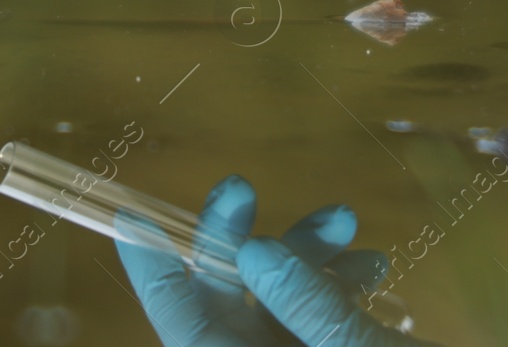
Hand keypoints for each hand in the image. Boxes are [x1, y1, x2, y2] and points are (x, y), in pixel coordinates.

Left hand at [115, 176, 432, 345]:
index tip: (133, 213)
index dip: (150, 267)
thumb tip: (256, 251)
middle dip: (236, 238)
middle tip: (245, 185)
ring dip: (304, 255)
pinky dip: (334, 286)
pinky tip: (373, 266)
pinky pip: (311, 321)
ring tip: (350, 224)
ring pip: (273, 302)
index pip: (177, 320)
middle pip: (221, 300)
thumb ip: (311, 308)